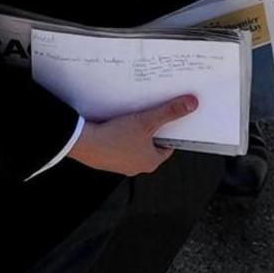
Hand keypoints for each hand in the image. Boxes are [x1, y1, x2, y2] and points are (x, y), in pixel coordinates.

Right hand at [65, 94, 195, 174]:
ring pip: (133, 145)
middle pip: (151, 145)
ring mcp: (119, 164)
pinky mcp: (105, 158)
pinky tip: (114, 124)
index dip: (169, 132)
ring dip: (134, 133)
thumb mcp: (147, 121)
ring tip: (131, 118)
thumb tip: (190, 105)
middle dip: (150, 131)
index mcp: (150, 162)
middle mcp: (136, 166)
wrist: (82, 143)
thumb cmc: (114, 138)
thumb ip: (170, 112)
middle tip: (149, 116)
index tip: (169, 121)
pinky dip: (118, 135)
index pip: (168, 147)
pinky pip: (117, 145)